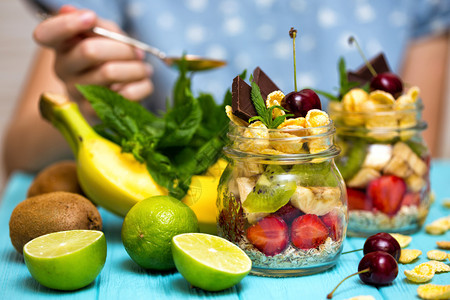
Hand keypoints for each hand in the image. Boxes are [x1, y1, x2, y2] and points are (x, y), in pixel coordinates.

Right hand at [33, 5, 152, 102]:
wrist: (115, 95)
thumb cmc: (110, 58)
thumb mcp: (105, 36)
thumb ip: (97, 25)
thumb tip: (75, 13)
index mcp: (61, 47)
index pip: (46, 34)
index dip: (67, 24)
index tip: (90, 17)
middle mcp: (63, 70)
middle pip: (90, 51)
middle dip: (123, 48)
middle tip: (138, 52)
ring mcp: (76, 93)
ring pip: (110, 73)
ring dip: (136, 68)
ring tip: (143, 68)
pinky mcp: (94, 113)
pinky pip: (125, 96)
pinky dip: (142, 86)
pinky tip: (141, 83)